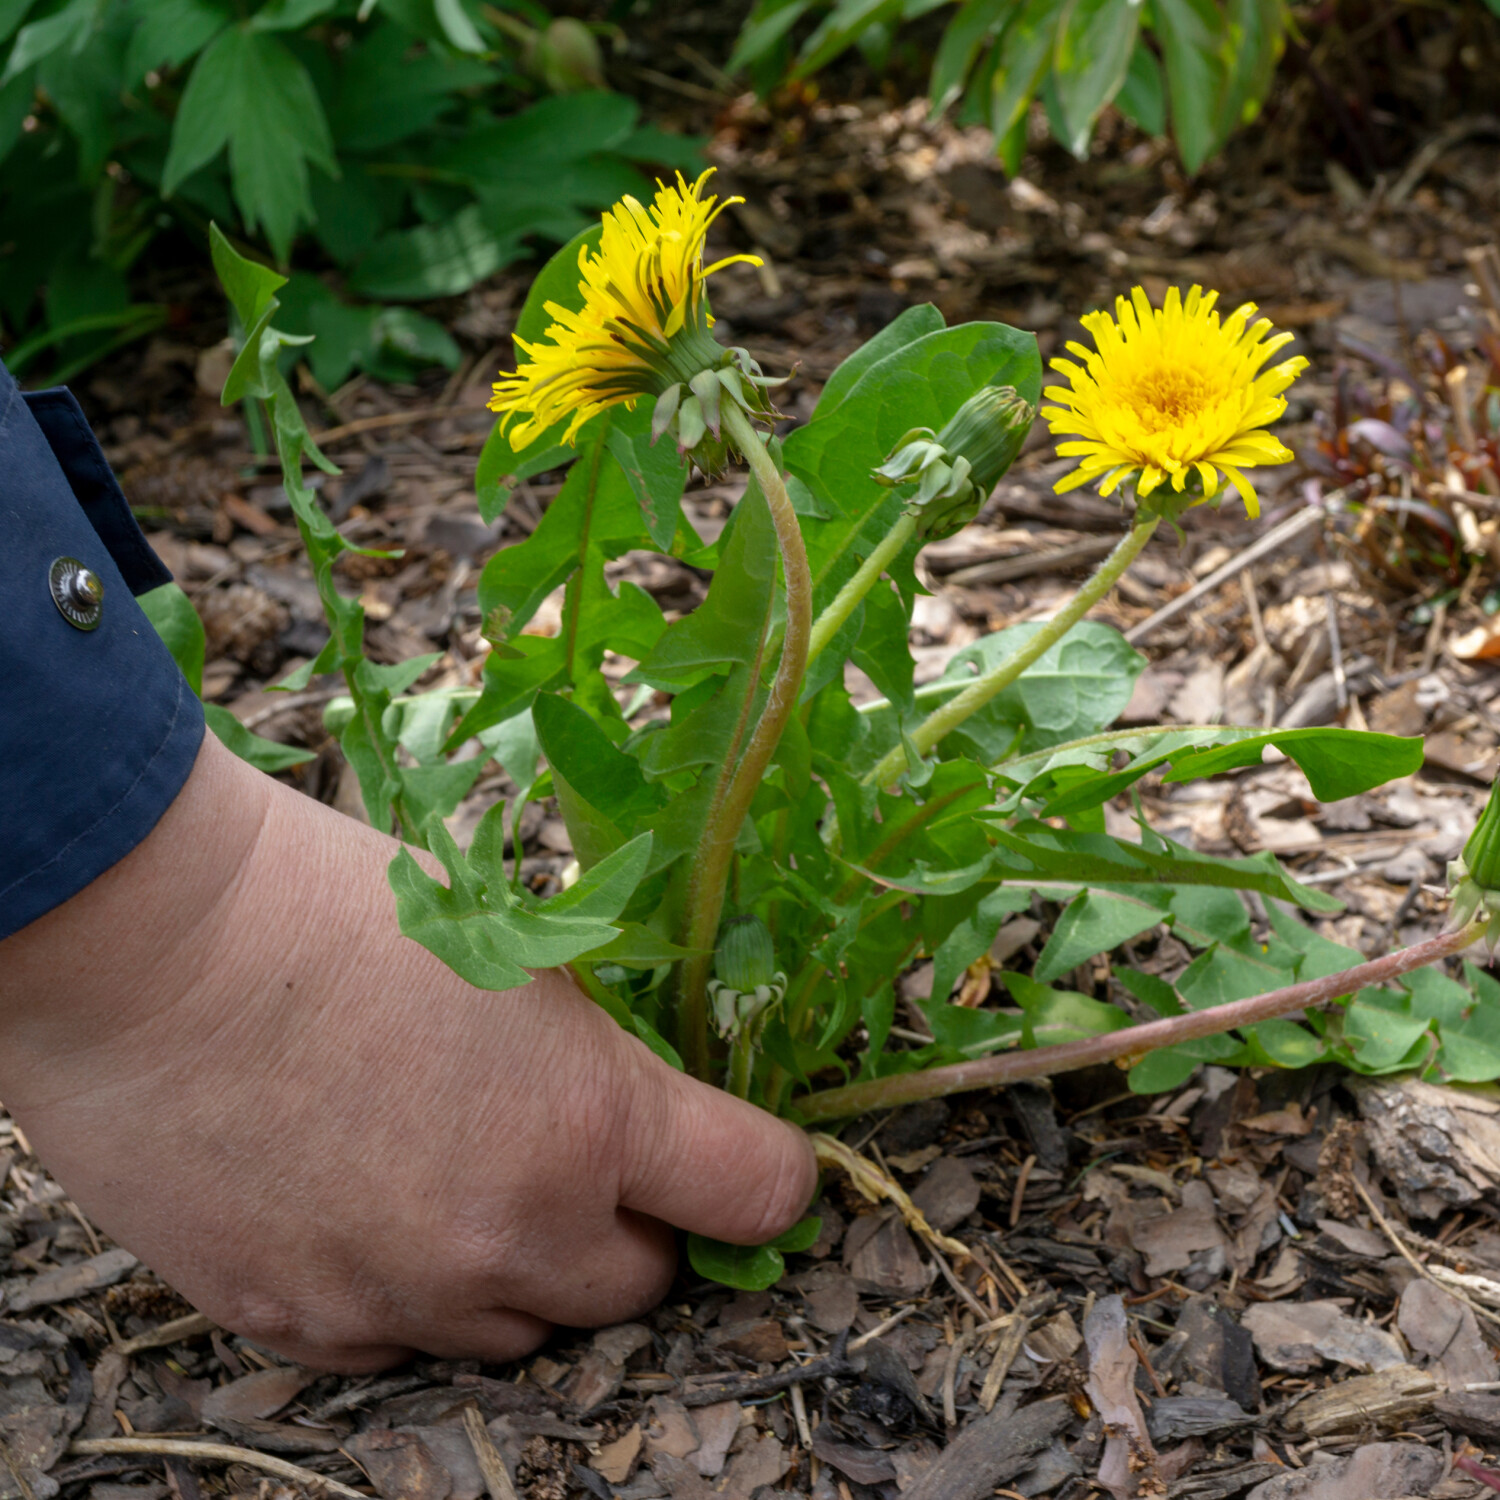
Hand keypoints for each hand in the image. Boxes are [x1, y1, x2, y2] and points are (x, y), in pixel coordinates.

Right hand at [0, 733, 815, 1369]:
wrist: (154, 950)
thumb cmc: (340, 910)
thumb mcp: (519, 955)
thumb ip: (593, 1063)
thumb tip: (636, 1110)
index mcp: (589, 1122)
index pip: (755, 1191)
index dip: (771, 1175)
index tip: (753, 1162)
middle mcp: (511, 1233)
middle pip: (640, 1287)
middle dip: (634, 1230)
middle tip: (584, 1163)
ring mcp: (403, 1293)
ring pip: (522, 1330)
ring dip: (524, 1271)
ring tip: (462, 1179)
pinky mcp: (301, 1323)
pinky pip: (403, 1343)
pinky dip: (413, 1295)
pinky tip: (369, 1211)